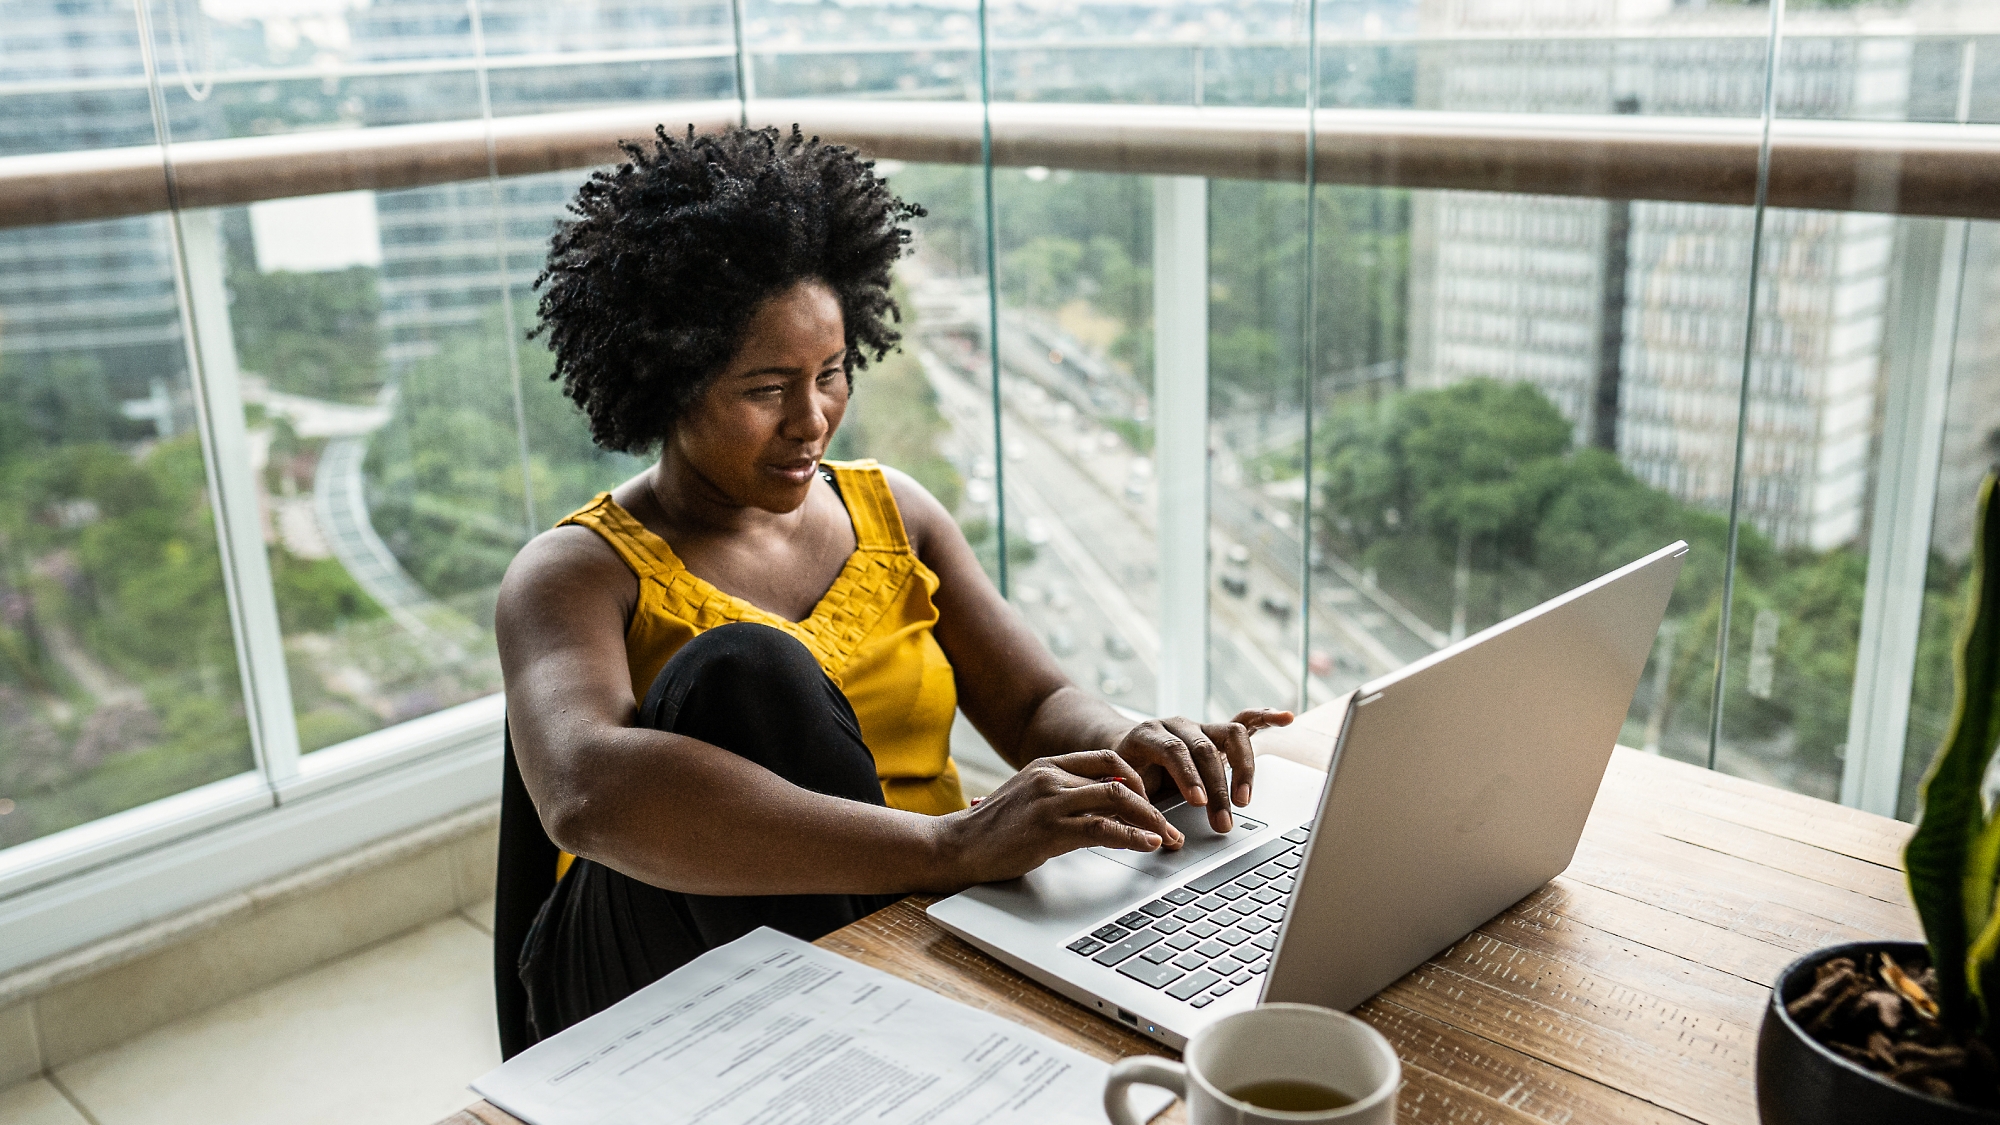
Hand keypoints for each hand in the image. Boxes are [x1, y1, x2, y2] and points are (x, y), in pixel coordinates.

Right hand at [933, 751, 1185, 885]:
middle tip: (1174, 828)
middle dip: (1154, 806)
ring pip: (1118, 799)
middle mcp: (1051, 776)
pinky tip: (1147, 846)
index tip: (1154, 802)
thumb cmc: (994, 830)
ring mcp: (1049, 800)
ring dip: (1152, 822)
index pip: (1108, 758)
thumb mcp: (1031, 801)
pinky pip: (1102, 828)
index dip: (1138, 777)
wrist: (955, 846)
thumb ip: (1064, 797)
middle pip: (1121, 779)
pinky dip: (1132, 837)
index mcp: (1048, 764)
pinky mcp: (1047, 829)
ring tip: (1169, 840)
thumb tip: (1107, 810)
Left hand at [1109, 708, 1293, 833]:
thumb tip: (1161, 836)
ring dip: (1243, 768)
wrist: (1122, 751)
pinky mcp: (1216, 732)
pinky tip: (1286, 718)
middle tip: (1223, 821)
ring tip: (1245, 799)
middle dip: (1217, 788)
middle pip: (1205, 748)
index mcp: (1148, 734)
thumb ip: (1138, 809)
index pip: (1174, 751)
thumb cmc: (1125, 774)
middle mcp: (1176, 725)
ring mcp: (1199, 726)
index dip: (1188, 776)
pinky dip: (1266, 718)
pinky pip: (1244, 721)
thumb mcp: (1123, 790)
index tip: (1200, 803)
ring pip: (1229, 735)